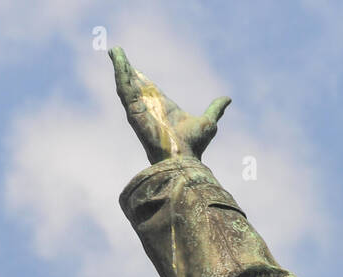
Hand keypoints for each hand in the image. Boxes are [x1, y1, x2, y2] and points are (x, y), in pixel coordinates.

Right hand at [110, 46, 230, 163]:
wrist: (183, 159)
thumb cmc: (194, 146)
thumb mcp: (208, 122)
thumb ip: (216, 109)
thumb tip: (228, 99)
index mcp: (163, 109)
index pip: (150, 89)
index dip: (142, 78)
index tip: (135, 68)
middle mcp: (149, 108)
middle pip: (135, 85)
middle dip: (126, 69)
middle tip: (117, 53)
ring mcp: (139, 109)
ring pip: (126, 84)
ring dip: (120, 66)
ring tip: (114, 51)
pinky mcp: (133, 111)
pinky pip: (124, 88)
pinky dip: (120, 73)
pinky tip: (118, 59)